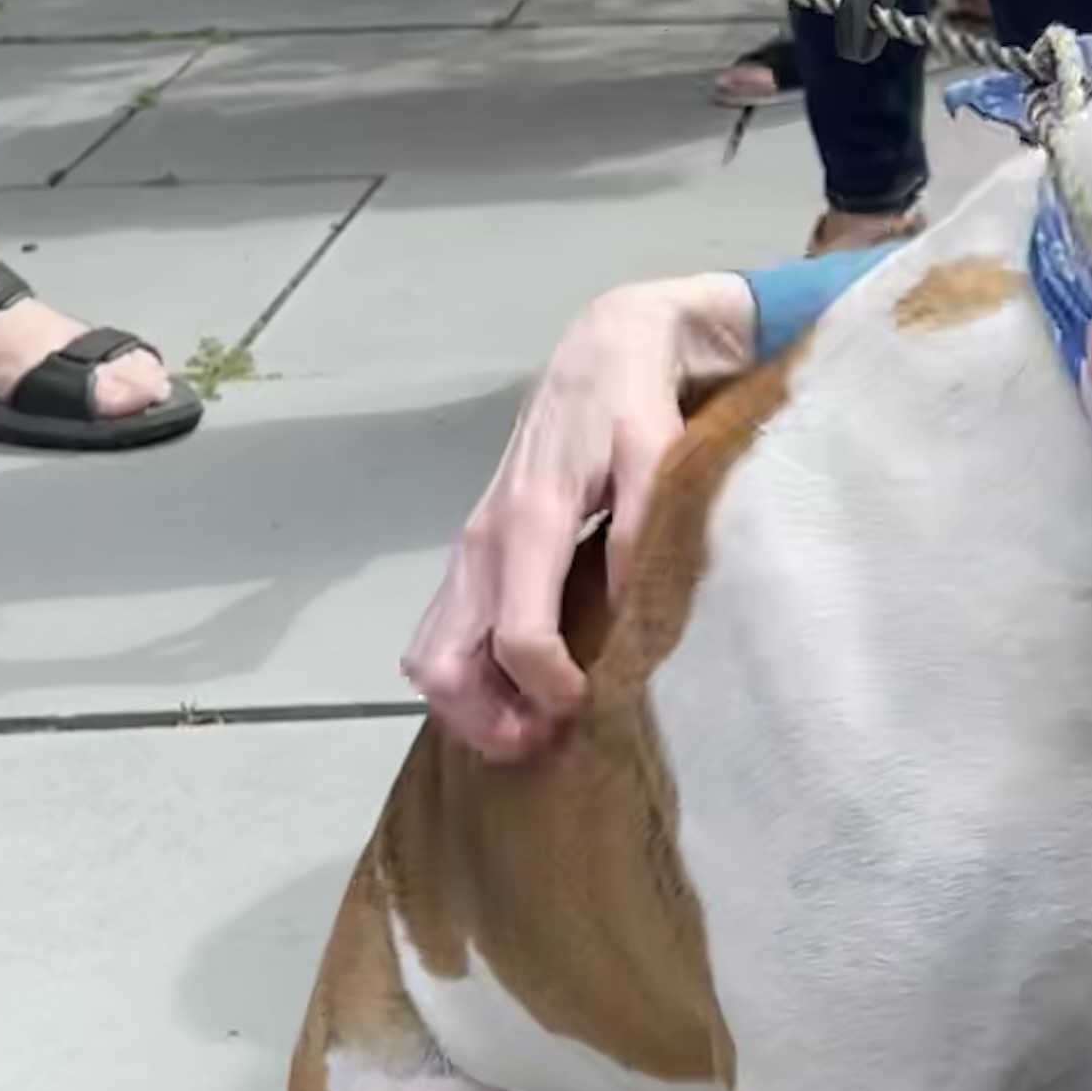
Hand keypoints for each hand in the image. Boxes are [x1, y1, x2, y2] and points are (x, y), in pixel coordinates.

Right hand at [402, 275, 753, 759]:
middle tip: (551, 742)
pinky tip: (522, 693)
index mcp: (529, 523)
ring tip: (536, 728)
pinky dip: (470, 679)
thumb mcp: (659, 453)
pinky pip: (446, 635)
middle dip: (489, 721)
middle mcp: (483, 544)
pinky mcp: (476, 554)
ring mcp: (471, 551)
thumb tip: (636, 609)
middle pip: (444, 666)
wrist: (605, 348)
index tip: (594, 707)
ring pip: (433, 658)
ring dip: (472, 708)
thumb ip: (647, 526)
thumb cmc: (635, 401)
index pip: (518, 639)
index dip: (552, 691)